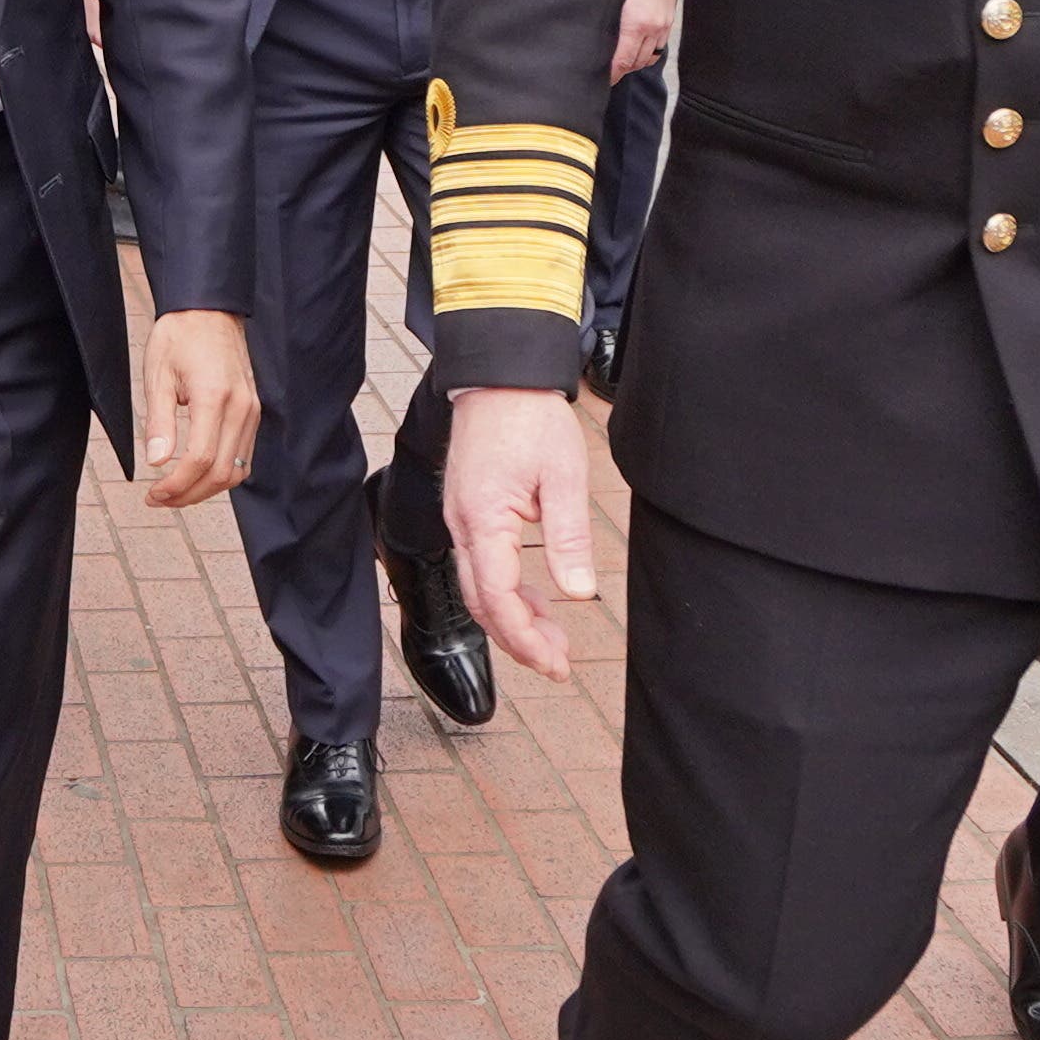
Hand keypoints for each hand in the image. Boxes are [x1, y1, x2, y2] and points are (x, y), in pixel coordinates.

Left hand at [137, 309, 259, 507]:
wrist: (209, 310)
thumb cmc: (179, 337)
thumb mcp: (158, 377)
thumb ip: (159, 422)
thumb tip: (156, 463)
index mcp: (214, 397)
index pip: (200, 459)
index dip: (176, 485)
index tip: (153, 493)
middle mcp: (241, 408)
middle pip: (221, 473)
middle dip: (189, 495)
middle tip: (158, 499)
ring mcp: (252, 411)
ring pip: (237, 471)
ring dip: (205, 489)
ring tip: (174, 492)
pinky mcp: (254, 412)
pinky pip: (243, 455)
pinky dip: (221, 473)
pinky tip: (195, 475)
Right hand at [442, 385, 594, 672]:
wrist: (499, 375)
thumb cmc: (530, 418)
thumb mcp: (563, 476)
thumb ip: (568, 537)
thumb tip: (578, 591)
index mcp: (482, 520)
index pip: (497, 597)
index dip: (524, 636)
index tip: (554, 661)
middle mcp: (462, 525)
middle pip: (482, 603)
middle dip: (519, 640)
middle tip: (558, 664)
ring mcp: (460, 519)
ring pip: (479, 588)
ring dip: (513, 620)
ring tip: (552, 641)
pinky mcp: (468, 512)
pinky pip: (480, 566)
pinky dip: (505, 593)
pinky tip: (535, 600)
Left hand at [608, 0, 682, 84]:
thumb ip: (605, 24)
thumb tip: (596, 46)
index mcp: (635, 24)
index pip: (622, 61)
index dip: (611, 74)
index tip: (601, 79)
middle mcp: (652, 28)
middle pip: (635, 62)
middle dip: (621, 69)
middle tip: (607, 72)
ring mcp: (663, 25)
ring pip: (648, 57)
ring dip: (634, 62)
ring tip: (620, 62)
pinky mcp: (669, 21)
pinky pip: (659, 47)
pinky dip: (647, 52)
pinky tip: (636, 50)